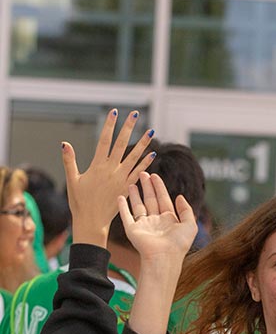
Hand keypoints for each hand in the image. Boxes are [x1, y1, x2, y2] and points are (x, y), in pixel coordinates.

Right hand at [63, 108, 155, 246]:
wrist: (91, 221)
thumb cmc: (79, 201)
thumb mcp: (72, 180)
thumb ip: (70, 161)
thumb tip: (64, 143)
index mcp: (97, 166)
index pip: (104, 140)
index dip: (109, 125)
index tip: (114, 112)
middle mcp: (111, 170)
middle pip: (121, 144)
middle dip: (128, 128)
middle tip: (135, 114)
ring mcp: (121, 179)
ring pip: (134, 157)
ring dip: (143, 144)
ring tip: (151, 131)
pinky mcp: (128, 188)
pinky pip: (139, 173)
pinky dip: (146, 163)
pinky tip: (153, 154)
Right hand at [120, 173, 197, 333]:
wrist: (164, 257)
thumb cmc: (179, 243)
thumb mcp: (190, 225)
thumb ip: (186, 210)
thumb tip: (179, 196)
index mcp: (169, 220)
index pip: (163, 199)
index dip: (159, 187)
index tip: (155, 175)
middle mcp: (156, 222)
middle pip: (150, 200)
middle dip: (147, 186)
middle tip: (142, 173)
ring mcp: (143, 226)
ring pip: (138, 206)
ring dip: (135, 194)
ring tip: (132, 181)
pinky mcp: (132, 230)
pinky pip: (126, 216)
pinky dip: (122, 206)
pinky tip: (120, 196)